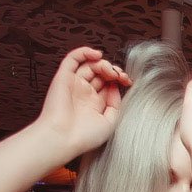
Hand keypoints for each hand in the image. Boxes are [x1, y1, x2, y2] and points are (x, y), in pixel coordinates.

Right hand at [32, 47, 130, 161]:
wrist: (63, 138)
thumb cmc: (84, 137)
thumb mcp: (110, 122)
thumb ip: (115, 104)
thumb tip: (116, 87)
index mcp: (94, 104)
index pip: (108, 84)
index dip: (119, 79)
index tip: (128, 81)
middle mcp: (84, 93)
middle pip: (100, 73)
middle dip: (113, 71)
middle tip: (120, 76)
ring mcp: (74, 84)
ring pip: (89, 65)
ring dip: (103, 63)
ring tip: (109, 70)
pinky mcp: (63, 77)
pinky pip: (72, 58)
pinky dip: (84, 52)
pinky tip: (97, 54)